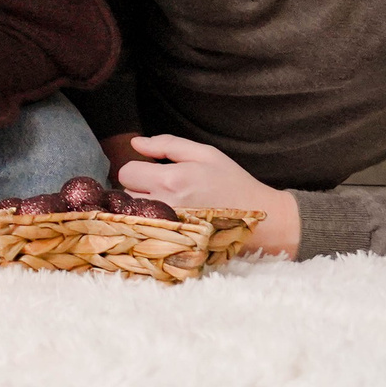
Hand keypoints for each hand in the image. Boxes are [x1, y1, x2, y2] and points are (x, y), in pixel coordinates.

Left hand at [114, 134, 301, 256]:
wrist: (260, 218)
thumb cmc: (232, 182)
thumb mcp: (205, 154)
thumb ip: (167, 144)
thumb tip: (136, 142)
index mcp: (171, 179)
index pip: (126, 172)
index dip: (137, 169)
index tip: (152, 172)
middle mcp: (165, 205)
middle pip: (125, 195)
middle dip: (138, 189)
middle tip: (160, 189)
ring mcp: (167, 228)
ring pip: (133, 216)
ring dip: (142, 209)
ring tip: (166, 205)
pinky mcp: (172, 244)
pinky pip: (144, 233)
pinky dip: (149, 226)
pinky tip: (167, 221)